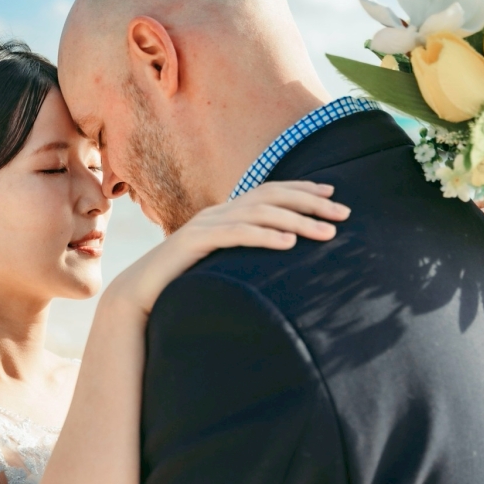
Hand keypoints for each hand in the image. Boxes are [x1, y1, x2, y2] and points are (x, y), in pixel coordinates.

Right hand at [106, 181, 348, 317]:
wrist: (139, 293)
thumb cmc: (181, 283)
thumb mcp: (219, 264)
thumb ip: (242, 254)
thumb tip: (275, 257)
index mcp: (224, 212)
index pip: (270, 191)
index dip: (302, 190)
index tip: (334, 196)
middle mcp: (217, 211)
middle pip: (272, 197)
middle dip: (311, 203)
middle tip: (343, 215)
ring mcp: (206, 224)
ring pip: (260, 213)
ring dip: (298, 221)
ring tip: (326, 233)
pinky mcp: (196, 242)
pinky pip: (237, 234)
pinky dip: (265, 236)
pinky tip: (289, 242)